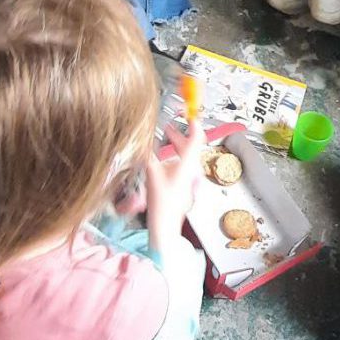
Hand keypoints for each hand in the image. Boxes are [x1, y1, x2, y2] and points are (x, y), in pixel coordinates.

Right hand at [146, 121, 206, 255]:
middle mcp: (191, 168)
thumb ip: (148, 155)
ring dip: (176, 142)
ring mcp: (188, 177)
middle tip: (173, 121)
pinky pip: (181, 163)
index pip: (197, 137)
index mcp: (188, 163)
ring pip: (186, 154)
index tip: (188, 112)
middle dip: (181, 131)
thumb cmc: (162, 205)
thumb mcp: (152, 175)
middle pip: (191, 144)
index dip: (194, 122)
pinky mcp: (182, 184)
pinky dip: (173, 154)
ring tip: (166, 133)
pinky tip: (162, 155)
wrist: (165, 228)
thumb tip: (142, 140)